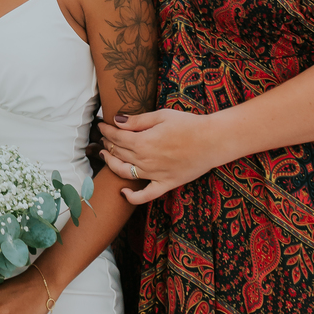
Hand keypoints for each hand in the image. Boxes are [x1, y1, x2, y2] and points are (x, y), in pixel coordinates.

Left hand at [99, 107, 220, 204]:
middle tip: (102, 137)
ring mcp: (154, 175)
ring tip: (104, 155)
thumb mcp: (160, 116)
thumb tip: (116, 120)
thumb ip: (137, 121)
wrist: (212, 141)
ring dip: (110, 164)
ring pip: (124, 172)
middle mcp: (145, 160)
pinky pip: (145, 196)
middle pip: (118, 153)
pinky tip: (123, 193)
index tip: (102, 125)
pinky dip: (132, 197)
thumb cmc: (188, 124)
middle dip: (107, 143)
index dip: (106, 130)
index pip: (116, 137)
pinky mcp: (165, 184)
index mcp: (143, 142)